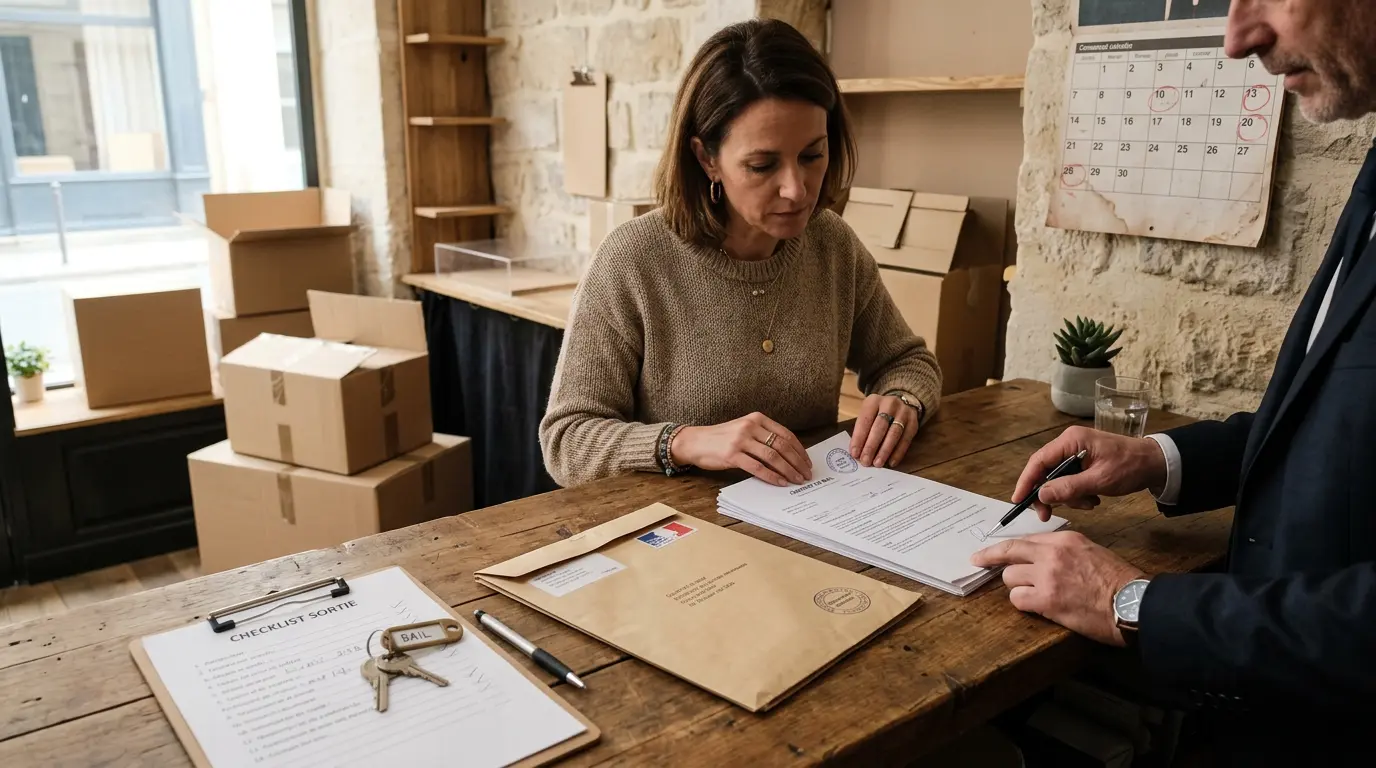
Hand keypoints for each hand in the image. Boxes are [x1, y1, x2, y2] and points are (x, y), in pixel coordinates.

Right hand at [672, 413, 812, 486]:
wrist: (694, 441)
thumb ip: (763, 436)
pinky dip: (771, 476)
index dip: (799, 450)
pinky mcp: (732, 455)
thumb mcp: (744, 429)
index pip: (786, 434)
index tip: (807, 462)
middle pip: (782, 446)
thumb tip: (787, 454)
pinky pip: (758, 468)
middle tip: (806, 474)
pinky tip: (780, 482)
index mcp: (756, 418)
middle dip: (797, 462)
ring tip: (796, 480)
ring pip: (773, 457)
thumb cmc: (721, 438)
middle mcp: (750, 427)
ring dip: (788, 471)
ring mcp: (741, 440)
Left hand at [851, 393, 919, 467]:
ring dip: (885, 451)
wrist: (903, 403)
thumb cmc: (878, 412)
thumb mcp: (868, 413)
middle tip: (865, 461)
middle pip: (879, 427)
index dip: (859, 438)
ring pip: (894, 434)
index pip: (865, 420)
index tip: (854, 453)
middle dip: (871, 446)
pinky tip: (891, 462)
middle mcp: (889, 404)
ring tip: (877, 463)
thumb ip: (862, 430)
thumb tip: (857, 452)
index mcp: (873, 401)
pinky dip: (898, 453)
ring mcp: (903, 412)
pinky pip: (906, 440)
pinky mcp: (914, 422)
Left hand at [970, 531, 1145, 646]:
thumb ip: (1062, 551)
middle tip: (976, 561)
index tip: (989, 550)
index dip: (1005, 547)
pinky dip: (1023, 604)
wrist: (1133, 603)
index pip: (1025, 539)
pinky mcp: (1046, 599)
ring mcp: (1047, 576)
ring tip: (1036, 596)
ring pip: (1010, 578)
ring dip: (1017, 588)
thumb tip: (1039, 558)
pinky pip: (1017, 599)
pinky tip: (1037, 607)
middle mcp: (1051, 553)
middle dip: (990, 558)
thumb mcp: (1090, 552)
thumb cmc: (1119, 581)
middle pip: (1008, 552)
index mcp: (1064, 539)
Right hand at [1014, 426, 1167, 520]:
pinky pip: (1070, 481)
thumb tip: (1041, 495)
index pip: (1038, 461)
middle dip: (1050, 494)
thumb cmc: (1130, 467)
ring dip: (1069, 496)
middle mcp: (1069, 443)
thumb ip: (1069, 488)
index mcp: (1071, 441)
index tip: (1018, 500)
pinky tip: (1094, 498)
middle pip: (1046, 472)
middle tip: (1048, 515)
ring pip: (1058, 480)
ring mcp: (1076, 452)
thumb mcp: (1100, 480)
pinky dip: (1078, 493)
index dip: (1026, 481)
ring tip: (1089, 503)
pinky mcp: (1083, 462)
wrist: (1156, 464)